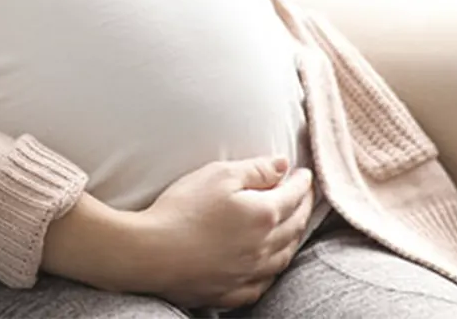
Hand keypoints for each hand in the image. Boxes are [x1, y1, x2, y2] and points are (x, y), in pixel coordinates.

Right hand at [135, 157, 314, 308]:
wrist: (150, 253)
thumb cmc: (182, 209)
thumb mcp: (218, 175)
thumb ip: (255, 169)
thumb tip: (283, 165)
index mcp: (263, 215)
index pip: (293, 195)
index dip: (302, 182)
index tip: (304, 173)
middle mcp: (263, 247)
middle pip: (294, 226)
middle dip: (304, 208)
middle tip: (307, 196)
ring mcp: (249, 273)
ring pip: (284, 256)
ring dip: (294, 238)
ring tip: (294, 226)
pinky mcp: (232, 292)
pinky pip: (263, 283)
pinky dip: (273, 270)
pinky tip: (269, 264)